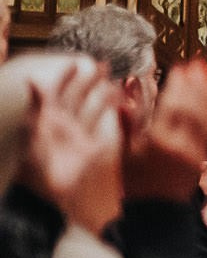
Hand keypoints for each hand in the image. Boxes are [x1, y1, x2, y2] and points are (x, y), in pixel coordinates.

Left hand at [21, 59, 124, 231]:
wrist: (48, 195)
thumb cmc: (37, 164)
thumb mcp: (36, 130)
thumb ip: (39, 105)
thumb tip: (32, 79)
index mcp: (48, 118)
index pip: (58, 91)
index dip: (66, 76)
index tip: (77, 61)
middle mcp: (64, 125)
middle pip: (78, 98)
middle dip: (90, 81)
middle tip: (104, 66)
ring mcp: (78, 137)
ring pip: (92, 111)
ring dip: (105, 97)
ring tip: (117, 84)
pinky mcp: (92, 150)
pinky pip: (105, 130)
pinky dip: (115, 119)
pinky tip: (123, 109)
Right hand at [124, 61, 206, 199]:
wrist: (155, 213)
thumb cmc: (135, 183)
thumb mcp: (124, 154)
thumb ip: (126, 124)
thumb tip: (124, 97)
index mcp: (156, 143)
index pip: (172, 107)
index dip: (178, 85)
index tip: (180, 68)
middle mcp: (179, 145)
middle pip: (192, 109)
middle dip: (195, 85)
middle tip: (197, 65)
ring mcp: (194, 152)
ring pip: (205, 118)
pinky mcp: (203, 158)